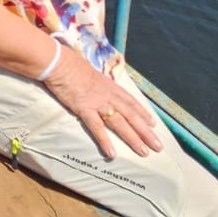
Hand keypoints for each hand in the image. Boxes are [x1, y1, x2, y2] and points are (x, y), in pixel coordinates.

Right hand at [43, 49, 161, 160]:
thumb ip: (99, 84)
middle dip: (146, 131)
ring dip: (133, 138)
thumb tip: (100, 88)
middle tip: (158, 146)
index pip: (132, 102)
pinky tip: (112, 153)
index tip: (153, 124)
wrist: (59, 63)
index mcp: (111, 86)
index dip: (143, 113)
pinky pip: (96, 127)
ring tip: (143, 152)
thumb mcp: (92, 73)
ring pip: (120, 123)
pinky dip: (105, 140)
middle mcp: (109, 96)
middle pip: (131, 115)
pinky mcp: (84, 109)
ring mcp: (97, 103)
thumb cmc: (72, 66)